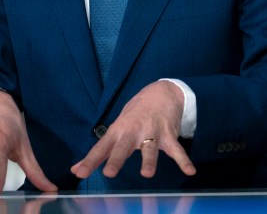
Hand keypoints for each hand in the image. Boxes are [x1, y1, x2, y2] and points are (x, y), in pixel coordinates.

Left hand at [71, 80, 196, 180]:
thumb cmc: (135, 114)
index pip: (101, 147)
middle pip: (123, 147)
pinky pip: (176, 150)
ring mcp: (152, 132)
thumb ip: (99, 151)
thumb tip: (76, 170)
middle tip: (110, 172)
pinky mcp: (168, 134)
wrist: (161, 92)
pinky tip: (190, 171)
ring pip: (149, 149)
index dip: (90, 160)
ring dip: (148, 161)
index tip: (79, 173)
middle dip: (116, 159)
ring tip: (147, 174)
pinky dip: (183, 160)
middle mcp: (133, 131)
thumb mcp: (116, 129)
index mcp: (118, 130)